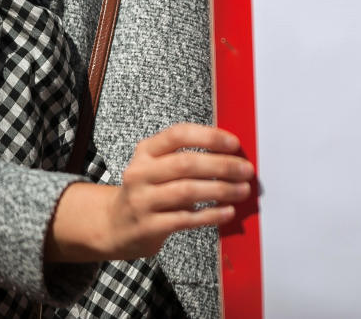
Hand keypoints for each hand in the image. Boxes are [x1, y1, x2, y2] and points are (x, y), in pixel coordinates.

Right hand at [47, 123, 253, 262]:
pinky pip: (186, 219)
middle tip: (246, 170)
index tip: (234, 143)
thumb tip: (232, 155)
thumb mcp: (157, 167)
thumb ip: (186, 157)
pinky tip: (228, 212)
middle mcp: (140, 173)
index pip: (178, 134)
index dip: (209, 137)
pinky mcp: (148, 227)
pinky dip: (211, 214)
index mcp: (145, 151)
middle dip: (222, 165)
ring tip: (242, 190)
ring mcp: (142, 201)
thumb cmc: (148, 191)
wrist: (114, 226)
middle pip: (186, 163)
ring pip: (187, 191)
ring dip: (221, 190)